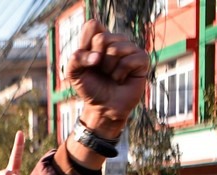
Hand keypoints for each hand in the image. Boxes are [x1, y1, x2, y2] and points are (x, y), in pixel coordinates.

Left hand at [67, 20, 149, 137]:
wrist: (103, 107)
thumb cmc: (90, 88)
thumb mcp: (73, 73)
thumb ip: (75, 59)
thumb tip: (97, 56)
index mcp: (99, 38)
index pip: (92, 26)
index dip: (85, 45)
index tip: (87, 61)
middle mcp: (116, 40)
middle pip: (102, 38)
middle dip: (96, 60)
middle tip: (100, 71)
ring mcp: (130, 48)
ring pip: (115, 49)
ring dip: (108, 68)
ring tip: (111, 75)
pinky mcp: (142, 59)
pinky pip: (128, 60)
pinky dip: (120, 74)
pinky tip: (121, 79)